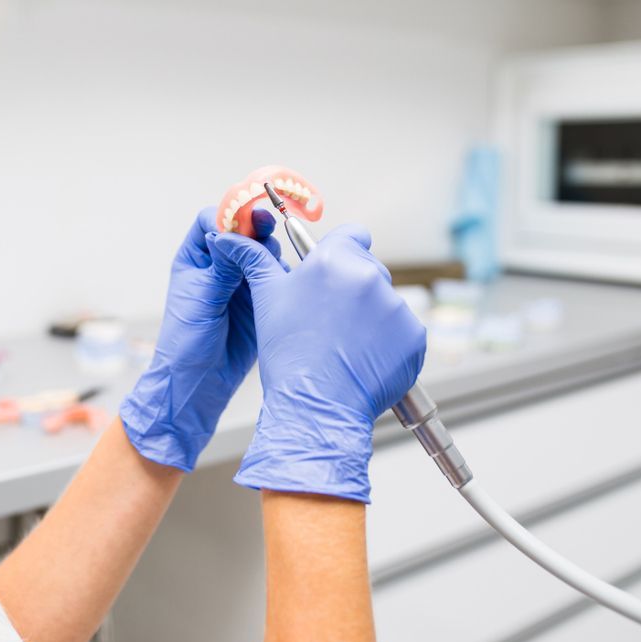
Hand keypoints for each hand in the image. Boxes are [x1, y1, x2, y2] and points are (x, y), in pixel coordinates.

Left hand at [119, 206, 283, 470]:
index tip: (248, 220)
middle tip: (267, 235)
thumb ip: (222, 265)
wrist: (200, 383)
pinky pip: (277, 277)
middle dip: (257, 230)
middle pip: (245, 232)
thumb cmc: (186, 342)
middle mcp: (220, 265)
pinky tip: (282, 284)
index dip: (230, 215)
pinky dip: (282, 276)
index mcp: (196, 258)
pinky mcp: (261, 300)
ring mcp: (242, 282)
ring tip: (271, 269)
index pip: (213, 220)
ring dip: (271, 254)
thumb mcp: (202, 299)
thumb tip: (235, 229)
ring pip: (265, 252)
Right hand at [212, 225, 426, 502]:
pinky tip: (364, 360)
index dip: (341, 252)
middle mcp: (370, 276)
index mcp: (334, 260)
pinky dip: (389, 343)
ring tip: (345, 346)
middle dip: (353, 289)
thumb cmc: (287, 353)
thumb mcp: (266, 299)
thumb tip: (226, 237)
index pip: (352, 235)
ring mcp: (396, 308)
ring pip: (385, 302)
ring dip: (371, 317)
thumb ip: (253, 260)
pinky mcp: (414, 337)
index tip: (331, 274)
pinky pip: (403, 331)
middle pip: (369, 269)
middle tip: (330, 321)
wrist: (315, 407)